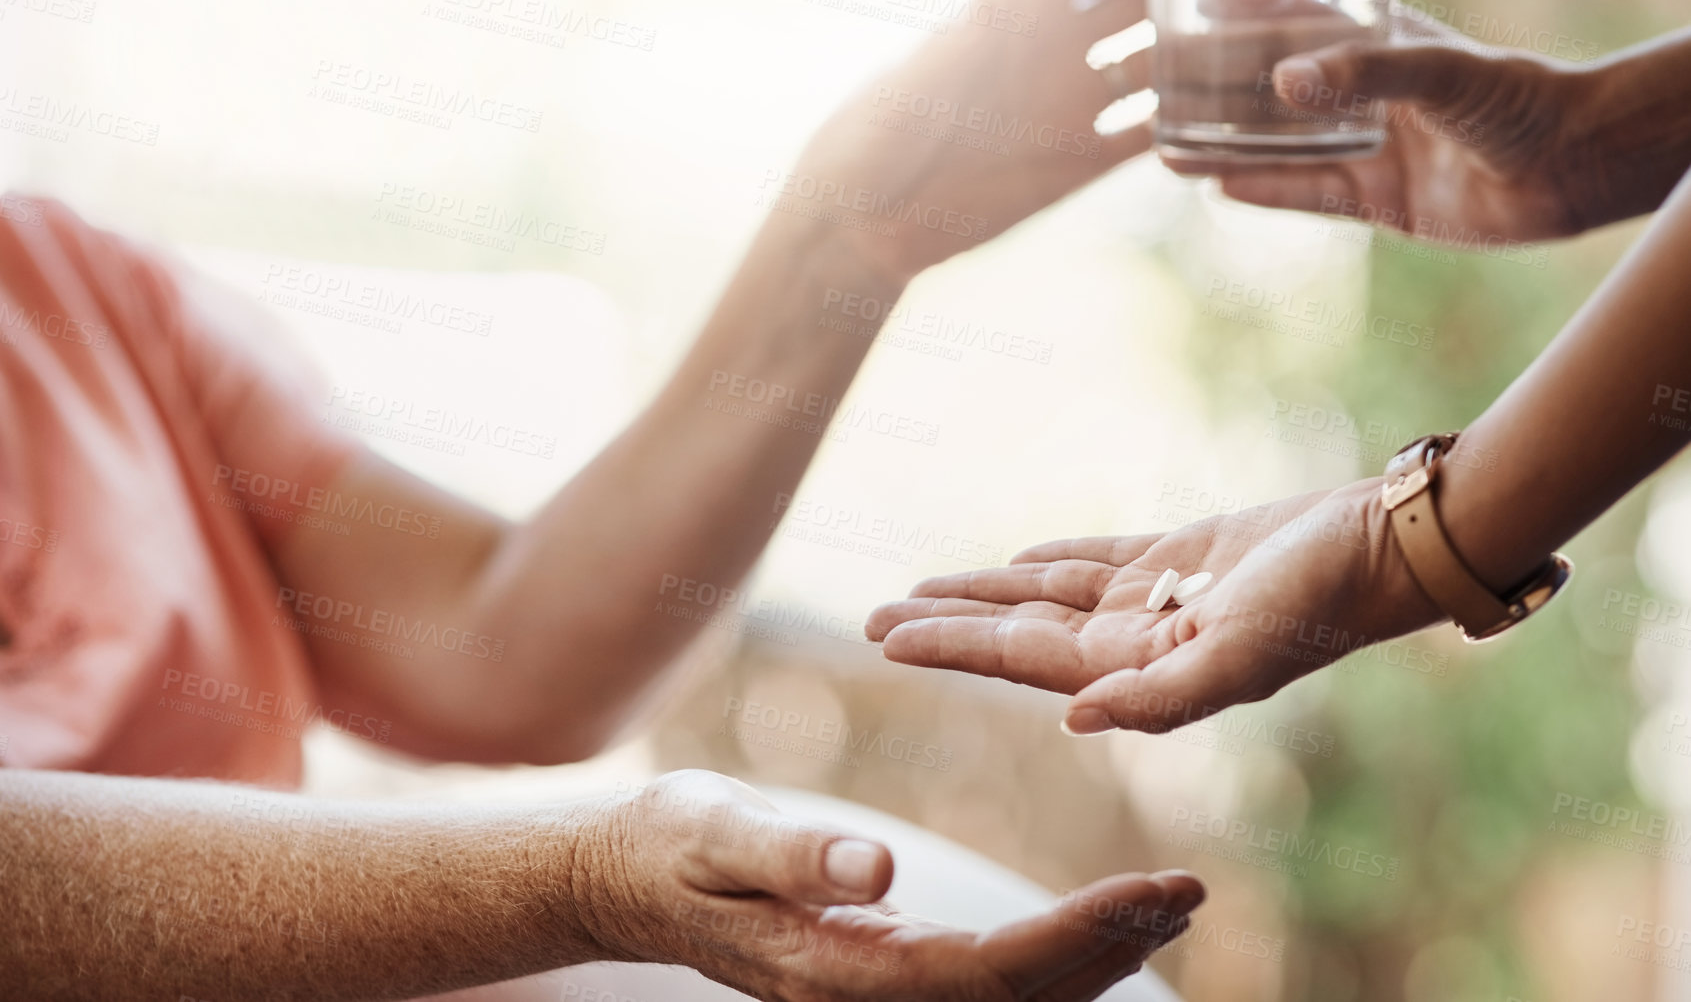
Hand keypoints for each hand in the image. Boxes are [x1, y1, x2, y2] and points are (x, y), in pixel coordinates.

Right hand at [576, 769, 1204, 999]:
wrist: (628, 879)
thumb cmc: (670, 847)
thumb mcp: (717, 834)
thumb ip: (793, 852)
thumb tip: (877, 867)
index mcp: (842, 969)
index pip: (991, 972)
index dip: (1080, 938)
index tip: (1153, 889)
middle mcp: (871, 998)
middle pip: (1022, 1000)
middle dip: (1112, 949)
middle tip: (1190, 890)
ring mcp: (878, 995)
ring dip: (1098, 958)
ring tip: (1169, 904)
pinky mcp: (883, 974)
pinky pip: (992, 987)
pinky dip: (1059, 961)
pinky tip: (1099, 925)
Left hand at [786, 0, 1266, 284]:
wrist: (874, 208)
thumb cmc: (900, 119)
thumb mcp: (965, 51)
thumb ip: (1036, 10)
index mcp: (1032, 0)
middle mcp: (1059, 45)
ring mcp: (1073, 101)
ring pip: (1162, 65)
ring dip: (1218, 49)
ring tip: (1286, 32)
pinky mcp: (1078, 159)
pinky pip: (1148, 135)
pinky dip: (1191, 124)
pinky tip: (1241, 115)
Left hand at [866, 479, 1443, 734]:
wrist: (1382, 546)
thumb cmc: (1318, 602)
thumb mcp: (1238, 657)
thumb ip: (1158, 696)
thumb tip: (1071, 720)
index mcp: (1141, 670)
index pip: (1019, 659)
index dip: (950, 646)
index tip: (883, 636)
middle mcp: (1138, 642)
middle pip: (1017, 630)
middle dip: (947, 625)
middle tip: (872, 618)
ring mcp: (1158, 600)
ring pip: (1045, 593)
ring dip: (984, 590)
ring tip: (923, 586)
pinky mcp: (1182, 558)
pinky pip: (1096, 559)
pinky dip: (1050, 558)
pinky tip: (1016, 559)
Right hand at [1164, 11, 1602, 243]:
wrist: (1570, 169)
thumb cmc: (1516, 99)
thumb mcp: (1440, 71)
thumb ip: (1365, 74)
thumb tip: (1283, 84)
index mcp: (1375, 43)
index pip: (1291, 27)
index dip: (1236, 27)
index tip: (1181, 28)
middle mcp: (1363, 94)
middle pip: (1272, 93)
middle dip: (1217, 96)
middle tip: (1157, 98)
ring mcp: (1366, 148)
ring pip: (1279, 147)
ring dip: (1227, 148)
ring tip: (1167, 149)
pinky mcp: (1376, 200)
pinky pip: (1306, 195)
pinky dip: (1263, 190)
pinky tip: (1217, 185)